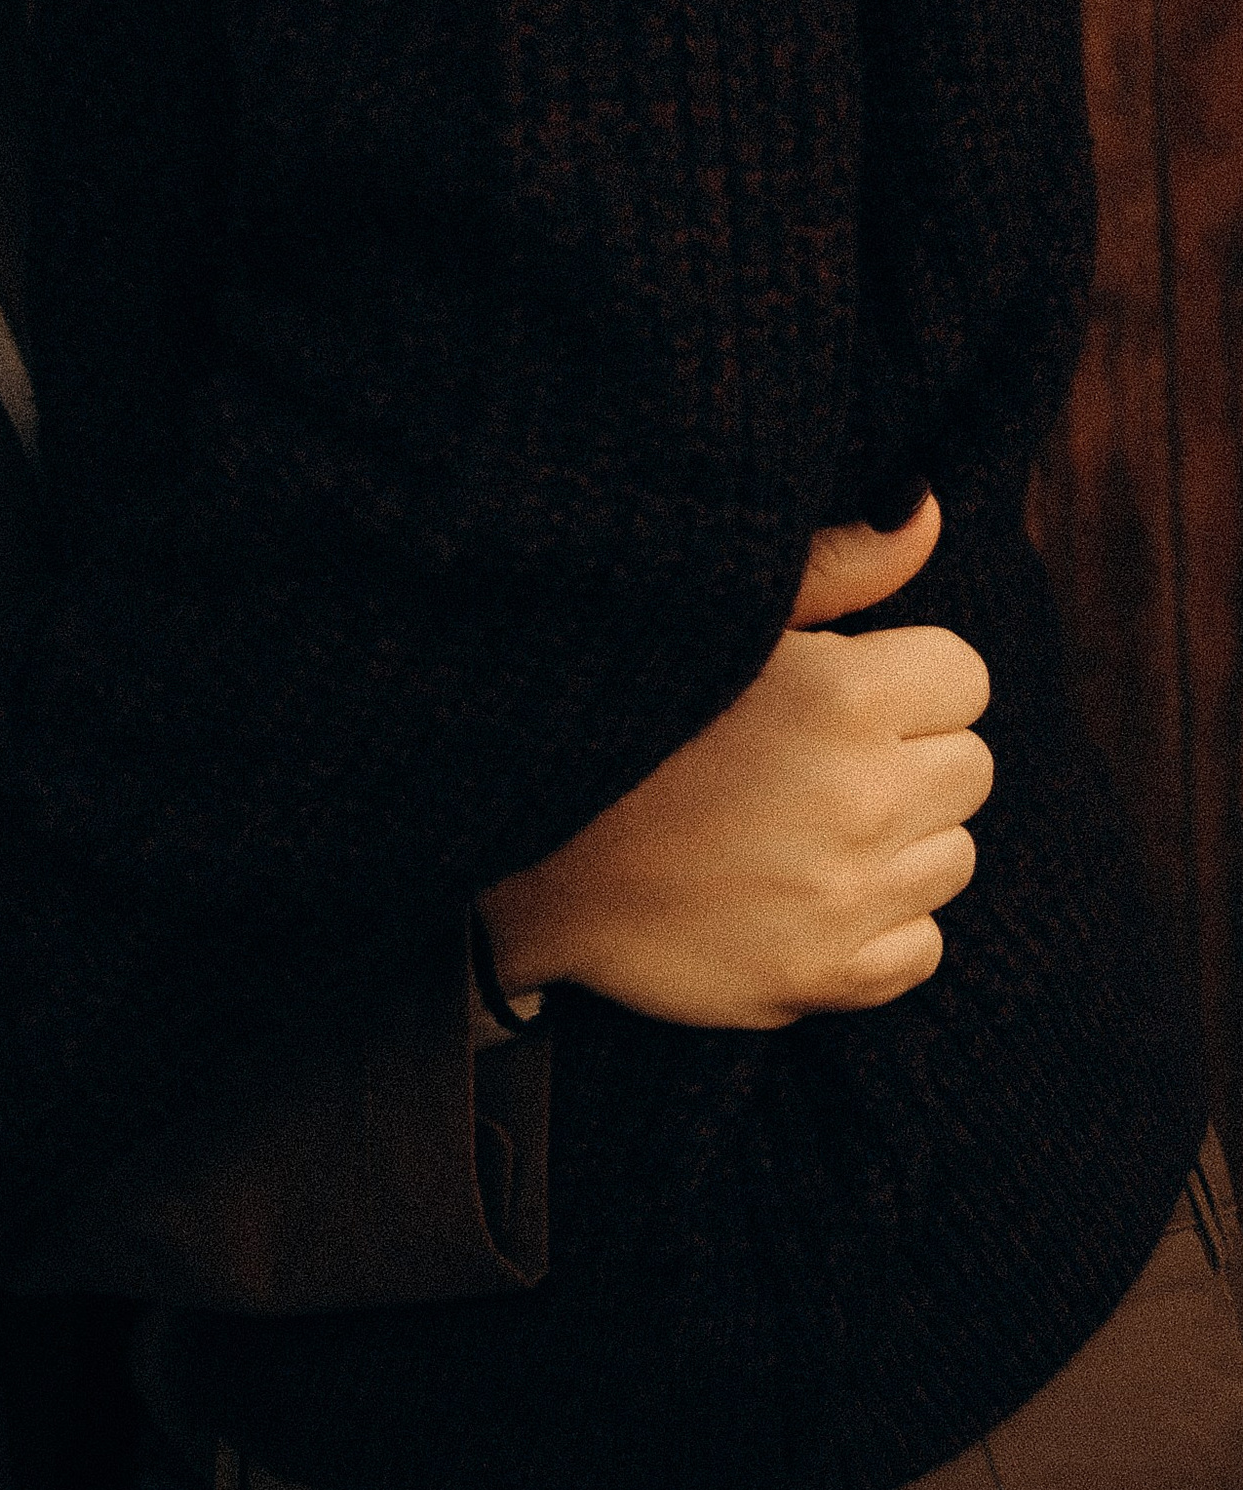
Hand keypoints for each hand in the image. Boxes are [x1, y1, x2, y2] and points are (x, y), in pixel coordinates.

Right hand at [480, 491, 993, 1026]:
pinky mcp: (827, 979)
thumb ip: (839, 565)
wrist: (519, 859)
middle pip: (969, 767)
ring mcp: (846, 899)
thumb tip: (927, 510)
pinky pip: (922, 945)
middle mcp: (859, 799)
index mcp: (838, 695)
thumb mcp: (725, 619)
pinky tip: (801, 888)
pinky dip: (877, 922)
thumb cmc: (624, 712)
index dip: (904, 674)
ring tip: (802, 819)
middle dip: (909, 752)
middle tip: (817, 754)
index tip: (842, 685)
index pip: (964, 676)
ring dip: (898, 838)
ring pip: (952, 857)